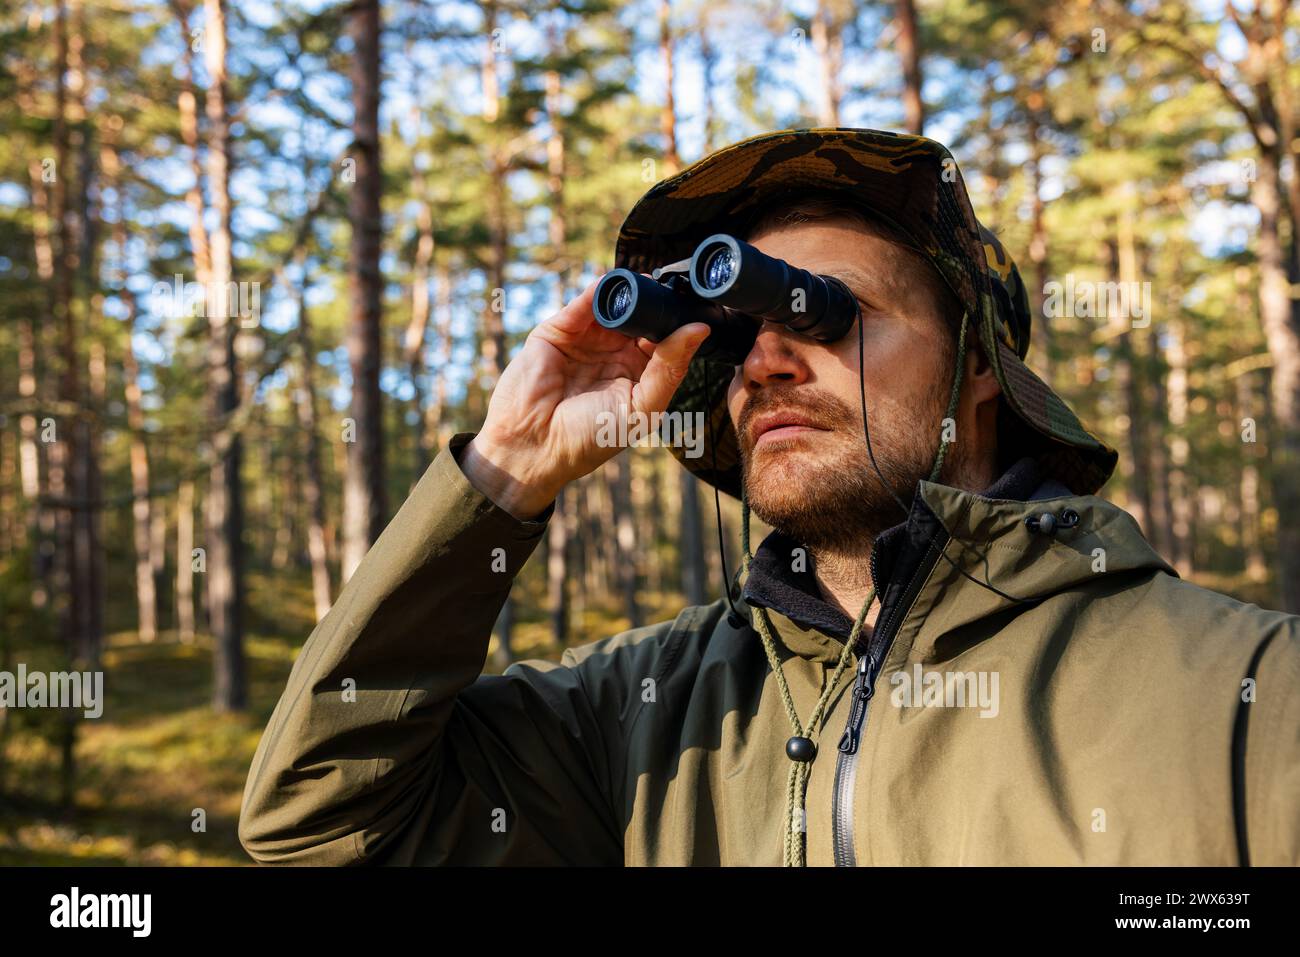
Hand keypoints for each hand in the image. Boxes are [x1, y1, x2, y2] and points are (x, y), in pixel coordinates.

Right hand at [461, 279, 709, 519]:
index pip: (665, 340)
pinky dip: (597, 292)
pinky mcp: (558, 331)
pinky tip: (612, 285)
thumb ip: (670, 369)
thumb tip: (700, 331)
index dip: (678, 323)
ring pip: (614, 307)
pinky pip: (582, 305)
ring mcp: (586, 340)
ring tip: (646, 282)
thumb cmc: (589, 439)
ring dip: (629, 292)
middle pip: (641, 318)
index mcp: (638, 374)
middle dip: (656, 301)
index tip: (696, 306)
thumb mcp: (642, 408)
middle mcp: (614, 354)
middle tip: (673, 286)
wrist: (533, 446)